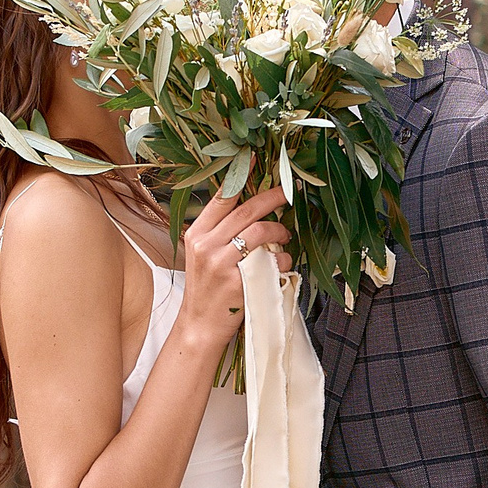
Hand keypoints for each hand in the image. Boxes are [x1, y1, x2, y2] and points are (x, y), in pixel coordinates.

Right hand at [173, 187, 292, 350]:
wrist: (199, 326)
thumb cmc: (206, 290)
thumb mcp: (202, 255)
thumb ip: (219, 232)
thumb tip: (249, 208)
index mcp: (197, 234)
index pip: (222, 198)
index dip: (242, 177)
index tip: (257, 161)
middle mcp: (207, 245)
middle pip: (247, 210)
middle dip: (273, 197)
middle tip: (289, 193)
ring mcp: (222, 264)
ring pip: (261, 232)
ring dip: (279, 232)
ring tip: (284, 237)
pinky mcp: (239, 282)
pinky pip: (272, 261)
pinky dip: (283, 260)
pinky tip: (281, 265)